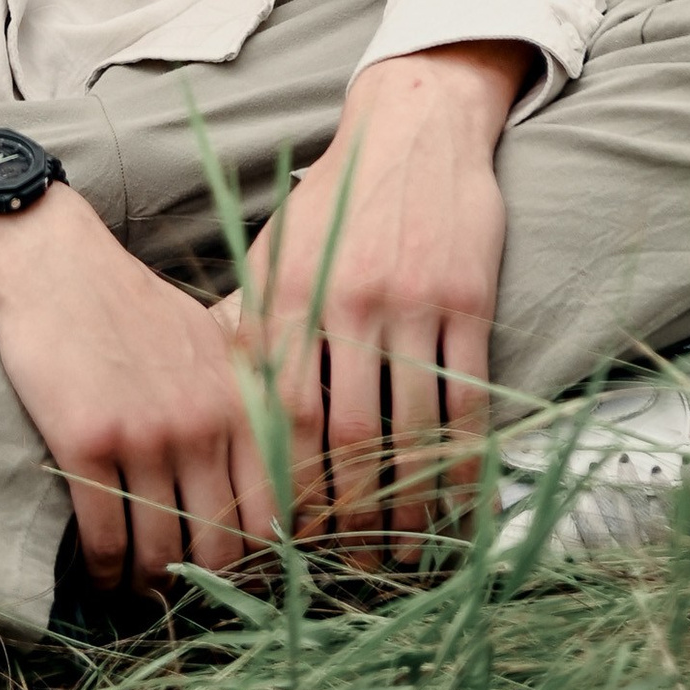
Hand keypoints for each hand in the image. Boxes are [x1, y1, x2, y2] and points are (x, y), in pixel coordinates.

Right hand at [0, 191, 264, 590]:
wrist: (54, 261)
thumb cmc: (130, 303)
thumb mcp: (207, 341)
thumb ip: (240, 403)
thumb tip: (265, 477)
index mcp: (237, 401)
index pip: (269, 514)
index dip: (253, 562)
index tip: (229, 576)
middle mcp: (201, 423)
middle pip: (218, 547)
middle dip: (200, 587)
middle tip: (180, 596)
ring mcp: (144, 435)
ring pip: (160, 553)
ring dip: (147, 589)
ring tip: (136, 595)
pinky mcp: (86, 442)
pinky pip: (105, 537)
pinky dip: (103, 572)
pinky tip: (98, 577)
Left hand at [232, 41, 528, 561]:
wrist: (410, 125)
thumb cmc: (334, 200)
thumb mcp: (276, 250)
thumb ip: (253, 324)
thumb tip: (220, 407)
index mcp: (290, 292)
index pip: (283, 411)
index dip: (290, 481)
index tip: (292, 536)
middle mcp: (346, 298)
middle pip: (347, 432)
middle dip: (350, 511)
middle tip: (352, 564)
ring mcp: (411, 299)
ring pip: (410, 427)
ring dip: (410, 502)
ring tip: (406, 551)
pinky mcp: (467, 298)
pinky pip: (469, 398)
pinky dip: (466, 462)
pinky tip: (461, 504)